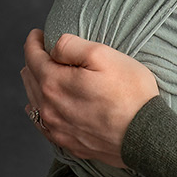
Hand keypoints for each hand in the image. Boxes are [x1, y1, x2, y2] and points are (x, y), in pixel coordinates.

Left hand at [21, 30, 160, 168]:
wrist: (146, 135)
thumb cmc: (130, 93)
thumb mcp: (103, 55)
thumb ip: (70, 45)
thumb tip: (53, 47)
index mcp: (53, 82)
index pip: (32, 56)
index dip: (34, 42)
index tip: (38, 34)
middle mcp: (48, 107)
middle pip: (30, 78)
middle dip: (34, 61)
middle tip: (43, 51)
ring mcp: (57, 127)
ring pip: (33, 101)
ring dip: (35, 84)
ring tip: (41, 74)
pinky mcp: (68, 142)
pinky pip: (42, 124)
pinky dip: (39, 110)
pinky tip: (42, 107)